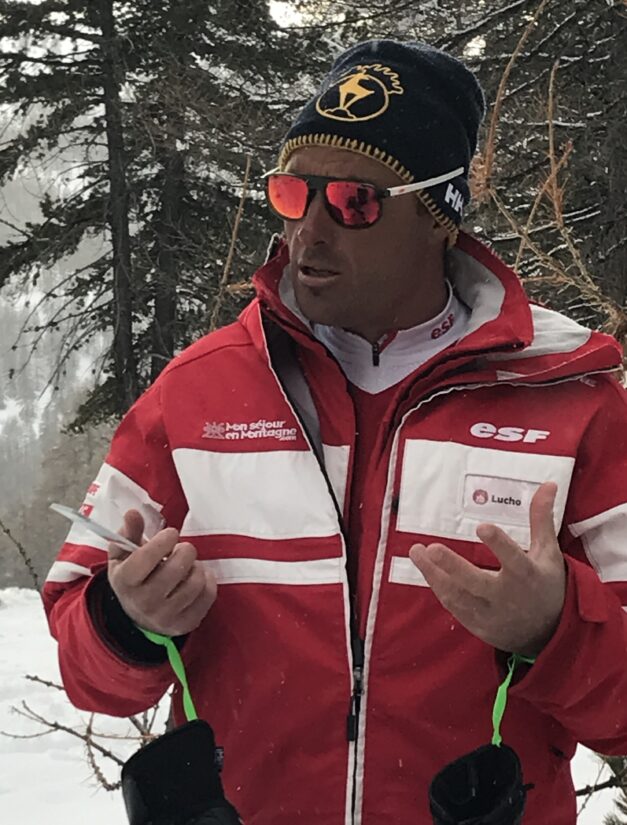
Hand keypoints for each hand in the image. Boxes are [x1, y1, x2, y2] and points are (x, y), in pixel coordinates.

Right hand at [108, 510, 216, 635]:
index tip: (171, 534)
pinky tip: (196, 577)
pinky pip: (208, 596)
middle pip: (176, 568)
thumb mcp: (122, 555)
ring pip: (195, 581)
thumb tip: (133, 513)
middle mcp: (144, 602)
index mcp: (126, 582)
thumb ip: (128, 532)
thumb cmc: (133, 577)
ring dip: (196, 566)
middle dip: (185, 550)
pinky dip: (208, 581)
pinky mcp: (185, 624)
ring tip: (187, 566)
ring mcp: (166, 616)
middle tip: (181, 549)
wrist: (137, 616)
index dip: (163, 541)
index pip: (145, 559)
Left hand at [409, 482, 565, 656]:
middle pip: (477, 583)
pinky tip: (426, 569)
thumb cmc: (545, 584)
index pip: (513, 559)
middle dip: (454, 567)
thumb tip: (548, 483)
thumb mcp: (548, 552)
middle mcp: (507, 597)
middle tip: (432, 548)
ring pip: (459, 596)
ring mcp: (491, 613)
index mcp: (527, 576)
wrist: (548, 633)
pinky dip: (439, 588)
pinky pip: (454, 607)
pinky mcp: (478, 625)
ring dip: (434, 575)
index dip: (499, 544)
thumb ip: (541, 519)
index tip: (482, 526)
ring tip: (417, 551)